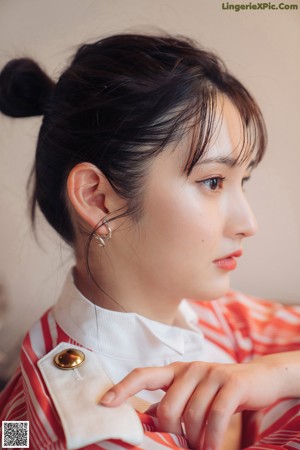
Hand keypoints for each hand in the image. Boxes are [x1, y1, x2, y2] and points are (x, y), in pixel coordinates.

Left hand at [100, 357, 284, 449]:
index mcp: (175, 371)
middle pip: (167, 408)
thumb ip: (172, 403)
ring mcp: (211, 374)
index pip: (143, 375)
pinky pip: (214, 417)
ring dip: (196, 440)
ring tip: (202, 446)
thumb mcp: (193, 394)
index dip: (123, 388)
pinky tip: (212, 447)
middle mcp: (190, 369)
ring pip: (191, 416)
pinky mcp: (231, 383)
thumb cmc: (220, 391)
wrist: (259, 378)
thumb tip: (146, 422)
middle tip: (184, 444)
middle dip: (172, 434)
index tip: (104, 403)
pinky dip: (212, 439)